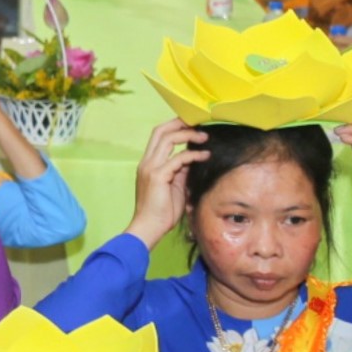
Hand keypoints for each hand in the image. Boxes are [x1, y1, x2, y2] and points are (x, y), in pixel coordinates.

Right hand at [127, 118, 207, 247]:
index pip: (158, 136)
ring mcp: (150, 168)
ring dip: (188, 135)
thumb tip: (193, 159)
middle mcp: (147, 162)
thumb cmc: (161, 212)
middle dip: (180, 123)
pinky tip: (205, 156)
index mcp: (148, 164)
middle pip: (160, 131)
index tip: (192, 124)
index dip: (174, 126)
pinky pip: (178, 159)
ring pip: (168, 139)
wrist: (149, 228)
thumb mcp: (175, 187)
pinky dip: (193, 154)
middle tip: (198, 123)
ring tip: (205, 137)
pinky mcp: (158, 176)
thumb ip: (181, 172)